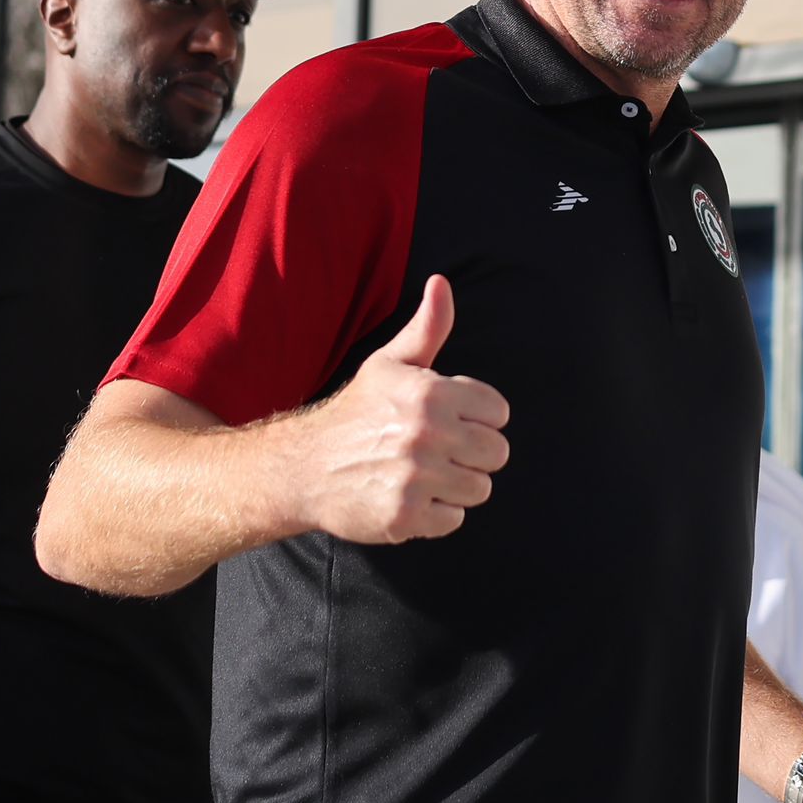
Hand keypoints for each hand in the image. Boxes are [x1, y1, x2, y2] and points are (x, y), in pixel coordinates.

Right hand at [274, 275, 509, 542]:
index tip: (451, 420)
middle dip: (473, 454)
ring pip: (479, 489)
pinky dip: (437, 514)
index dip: (478, 417)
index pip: (498, 412)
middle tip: (440, 451)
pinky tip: (410, 497)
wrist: (304, 467)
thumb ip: (427, 328)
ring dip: (456, 485)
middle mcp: (426, 434)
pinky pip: (454, 519)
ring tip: (424, 474)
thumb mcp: (390, 364)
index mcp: (430, 392)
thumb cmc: (356, 413)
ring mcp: (416, 478)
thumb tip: (442, 283)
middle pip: (497, 453)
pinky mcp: (406, 517)